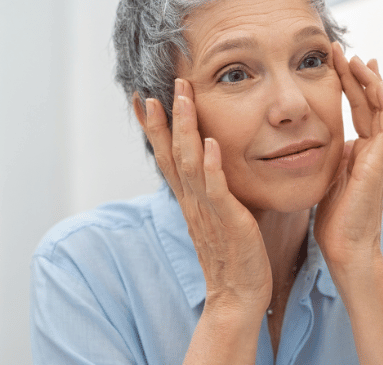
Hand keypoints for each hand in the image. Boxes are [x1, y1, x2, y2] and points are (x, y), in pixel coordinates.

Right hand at [143, 79, 271, 312]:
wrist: (238, 296)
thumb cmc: (234, 256)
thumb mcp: (219, 217)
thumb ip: (214, 192)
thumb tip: (216, 168)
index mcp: (190, 200)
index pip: (167, 157)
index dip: (155, 128)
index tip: (144, 99)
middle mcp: (192, 202)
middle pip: (171, 154)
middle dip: (165, 119)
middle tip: (158, 87)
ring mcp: (207, 211)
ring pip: (189, 163)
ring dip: (185, 129)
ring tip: (183, 98)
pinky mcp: (228, 221)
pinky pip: (216, 189)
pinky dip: (210, 165)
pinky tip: (209, 142)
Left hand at [314, 42, 382, 270]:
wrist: (347, 247)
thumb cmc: (334, 220)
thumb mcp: (326, 178)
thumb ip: (326, 157)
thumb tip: (311, 141)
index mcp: (360, 153)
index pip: (357, 110)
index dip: (347, 86)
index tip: (334, 63)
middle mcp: (374, 150)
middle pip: (369, 102)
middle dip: (355, 75)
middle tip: (341, 50)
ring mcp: (381, 154)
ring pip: (382, 106)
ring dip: (369, 80)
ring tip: (354, 57)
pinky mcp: (382, 159)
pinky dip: (382, 98)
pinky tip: (372, 79)